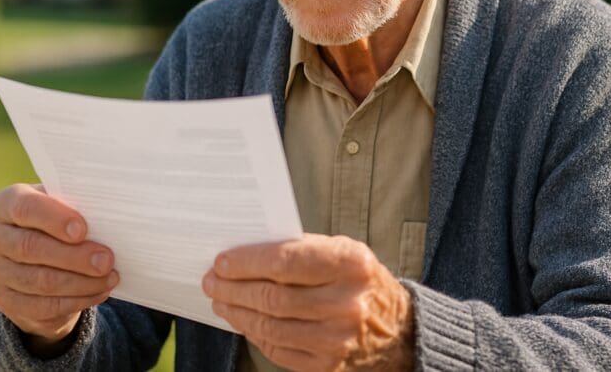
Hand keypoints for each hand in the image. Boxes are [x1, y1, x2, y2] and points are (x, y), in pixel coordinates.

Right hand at [0, 183, 118, 351]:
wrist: (41, 256)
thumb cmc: (60, 220)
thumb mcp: (65, 205)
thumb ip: (78, 205)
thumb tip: (107, 214)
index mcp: (6, 203)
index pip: (24, 208)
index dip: (54, 219)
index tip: (83, 230)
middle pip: (30, 247)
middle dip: (74, 256)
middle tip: (106, 260)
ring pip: (39, 281)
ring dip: (80, 281)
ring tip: (110, 277)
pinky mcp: (7, 301)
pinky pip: (43, 306)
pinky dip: (77, 300)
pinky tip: (100, 291)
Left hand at [201, 233, 413, 370]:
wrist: (398, 330)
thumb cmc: (361, 282)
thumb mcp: (344, 252)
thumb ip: (302, 249)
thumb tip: (246, 253)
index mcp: (351, 264)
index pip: (285, 261)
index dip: (246, 262)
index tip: (222, 261)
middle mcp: (346, 303)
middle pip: (272, 296)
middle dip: (233, 288)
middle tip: (212, 281)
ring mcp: (337, 339)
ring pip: (269, 325)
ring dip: (237, 312)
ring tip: (221, 300)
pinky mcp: (327, 365)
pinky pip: (277, 349)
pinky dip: (254, 333)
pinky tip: (244, 320)